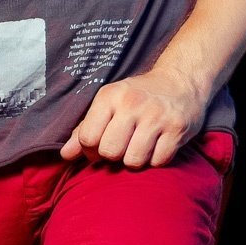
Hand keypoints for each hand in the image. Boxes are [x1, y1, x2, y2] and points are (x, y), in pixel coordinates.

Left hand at [60, 67, 206, 167]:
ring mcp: (156, 117)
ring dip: (134, 160)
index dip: (90, 150)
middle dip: (113, 156)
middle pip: (110, 152)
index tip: (99, 146)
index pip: (88, 137)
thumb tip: (65, 155)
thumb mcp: (108, 103)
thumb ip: (84, 129)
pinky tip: (156, 146)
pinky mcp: (177, 129)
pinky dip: (155, 160)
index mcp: (109, 96)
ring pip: (134, 161)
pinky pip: (158, 162)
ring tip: (138, 146)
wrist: (180, 82)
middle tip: (121, 146)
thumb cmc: (137, 96)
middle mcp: (131, 104)